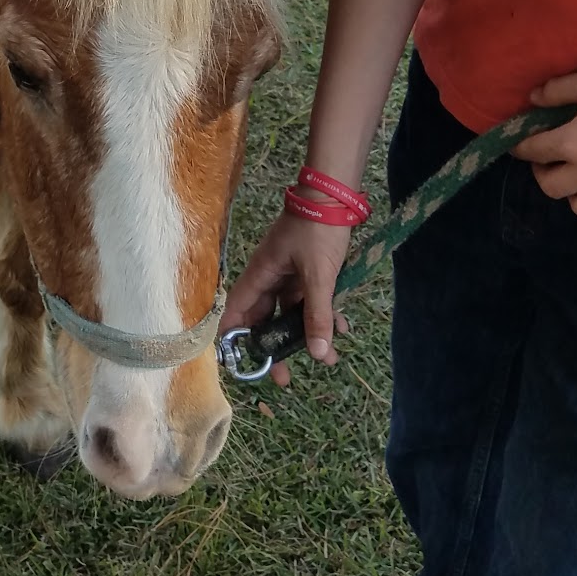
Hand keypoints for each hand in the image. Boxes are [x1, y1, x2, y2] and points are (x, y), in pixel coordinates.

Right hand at [220, 210, 352, 386]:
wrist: (336, 196)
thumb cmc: (318, 231)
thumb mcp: (319, 276)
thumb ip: (318, 315)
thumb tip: (316, 353)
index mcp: (260, 276)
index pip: (236, 313)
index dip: (234, 340)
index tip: (244, 366)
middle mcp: (269, 278)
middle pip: (265, 320)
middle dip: (278, 348)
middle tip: (287, 378)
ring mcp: (288, 275)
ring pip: (292, 314)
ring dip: (308, 334)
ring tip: (330, 357)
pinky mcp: (307, 272)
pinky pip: (309, 301)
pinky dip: (323, 316)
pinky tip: (342, 328)